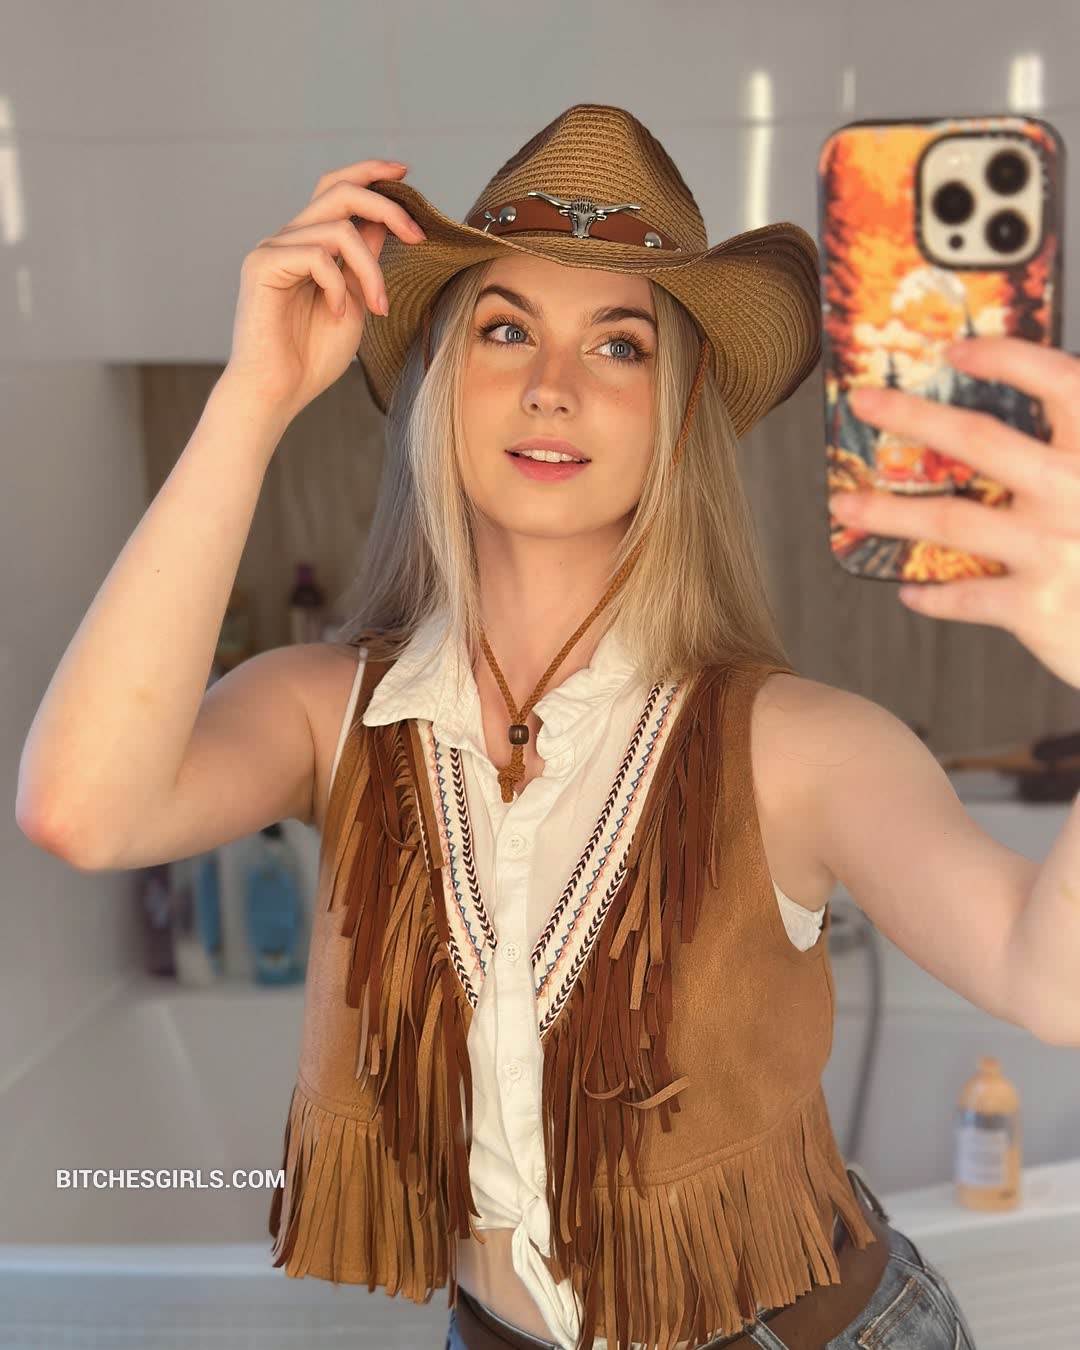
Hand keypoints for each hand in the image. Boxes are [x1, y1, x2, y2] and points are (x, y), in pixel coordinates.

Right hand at [222, 158, 426, 423]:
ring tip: (378, 307)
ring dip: (371, 269)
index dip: (369, 174)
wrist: (277, 392)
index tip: (405, 175)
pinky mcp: (262, 265)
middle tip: (418, 235)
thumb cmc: (312, 357)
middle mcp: (287, 239)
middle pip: (338, 190)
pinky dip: (338, 285)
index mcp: (308, 244)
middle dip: (386, 206)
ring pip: (338, 229)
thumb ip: (363, 262)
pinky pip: (317, 256)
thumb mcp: (354, 302)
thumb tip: (381, 222)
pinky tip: (337, 313)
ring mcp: (272, 249)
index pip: (337, 190)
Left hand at [827, 337, 1079, 689]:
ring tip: (845, 503)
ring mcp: (1054, 549)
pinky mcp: (1036, 608)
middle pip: (979, 441)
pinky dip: (933, 596)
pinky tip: (909, 590)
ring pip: (950, 519)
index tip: (956, 349)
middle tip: (864, 402)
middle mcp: (1078, 491)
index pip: (1057, 382)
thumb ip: (1075, 448)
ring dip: (888, 510)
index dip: (1005, 358)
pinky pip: (967, 596)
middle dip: (912, 416)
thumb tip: (1038, 426)